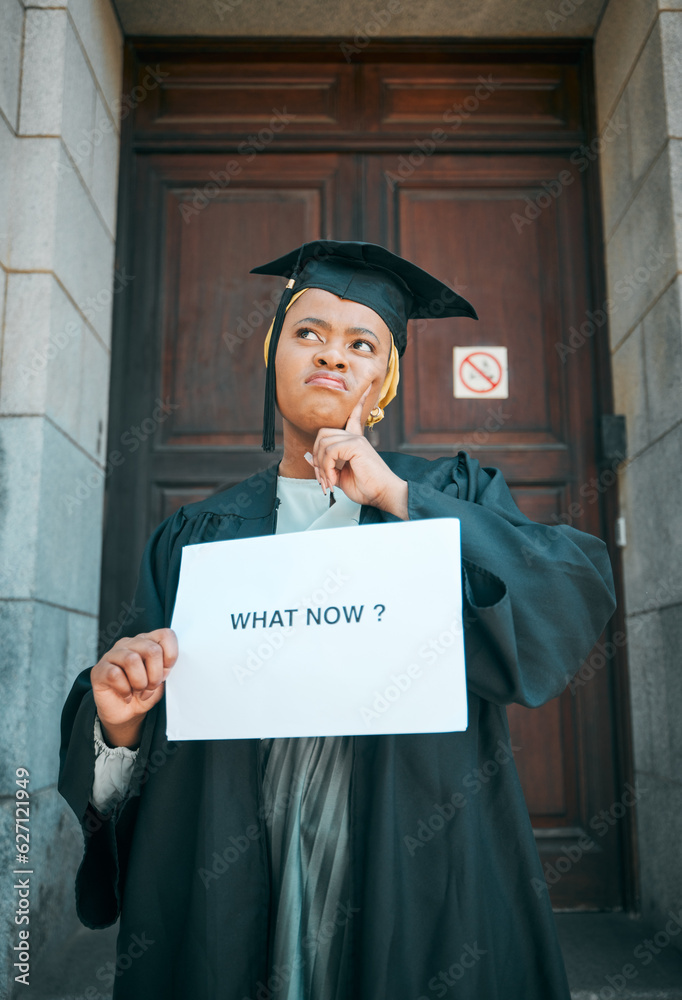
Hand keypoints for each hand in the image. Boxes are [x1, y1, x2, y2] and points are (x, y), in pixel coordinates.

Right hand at [91, 628, 177, 746]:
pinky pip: (115, 675)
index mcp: (147, 642)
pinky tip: (126, 695)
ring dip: (140, 682)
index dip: (171, 656)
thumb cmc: (142, 694)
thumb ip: (165, 671)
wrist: (123, 713)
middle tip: (150, 688)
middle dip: (155, 675)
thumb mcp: (160, 683)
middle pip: (152, 650)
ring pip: (132, 659)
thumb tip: (167, 666)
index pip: (165, 635)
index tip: (166, 672)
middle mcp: (130, 643)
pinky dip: (125, 689)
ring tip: (138, 691)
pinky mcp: (99, 669)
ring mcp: (113, 654)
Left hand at [306, 386, 408, 517]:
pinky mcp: (356, 445)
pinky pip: (329, 451)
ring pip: (323, 443)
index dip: (358, 402)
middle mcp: (355, 437)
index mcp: (354, 442)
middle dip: (316, 455)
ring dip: (320, 465)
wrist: (383, 494)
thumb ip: (326, 466)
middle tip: (322, 477)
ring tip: (329, 481)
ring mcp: (356, 439)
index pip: (353, 417)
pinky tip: (333, 478)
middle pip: (323, 433)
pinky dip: (326, 467)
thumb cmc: (366, 487)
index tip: (365, 388)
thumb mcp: (339, 477)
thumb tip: (308, 456)